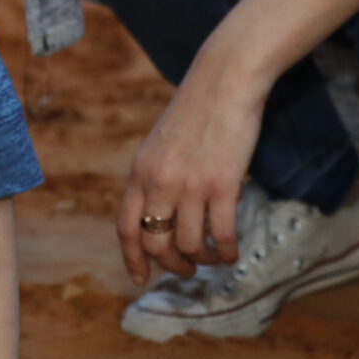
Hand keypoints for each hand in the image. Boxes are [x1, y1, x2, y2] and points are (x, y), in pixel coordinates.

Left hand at [117, 54, 265, 284]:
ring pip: (190, 245)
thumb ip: (154, 177)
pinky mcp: (222, 185)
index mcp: (140, 173)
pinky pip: (222, 235)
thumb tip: (160, 216)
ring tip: (214, 258)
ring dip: (203, 260)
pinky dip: (227, 252)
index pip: (126, 228)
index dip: (132, 259)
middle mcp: (159, 183)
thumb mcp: (159, 144)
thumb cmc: (197, 110)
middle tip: (188, 269)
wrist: (224, 80)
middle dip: (172, 266)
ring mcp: (190, 185)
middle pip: (156, 244)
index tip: (140, 278)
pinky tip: (232, 253)